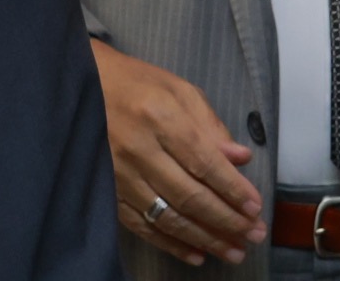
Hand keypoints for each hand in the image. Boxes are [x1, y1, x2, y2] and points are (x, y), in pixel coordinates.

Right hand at [89, 39, 264, 265]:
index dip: (232, 188)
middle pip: (189, 195)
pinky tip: (196, 254)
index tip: (256, 207)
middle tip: (253, 235)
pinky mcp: (108, 192)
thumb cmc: (137, 85)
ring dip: (204, 238)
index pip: (204, 162)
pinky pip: (143, 226)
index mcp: (160, 117)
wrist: (83, 88)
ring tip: (233, 251)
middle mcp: (139, 149)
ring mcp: (119, 175)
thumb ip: (210, 125)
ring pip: (168, 217)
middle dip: (226, 220)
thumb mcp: (179, 90)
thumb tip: (240, 159)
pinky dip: (171, 244)